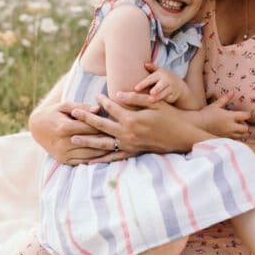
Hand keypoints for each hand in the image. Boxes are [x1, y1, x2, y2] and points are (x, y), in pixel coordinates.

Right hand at [30, 99, 112, 164]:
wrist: (36, 128)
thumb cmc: (53, 113)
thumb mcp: (64, 106)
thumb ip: (81, 107)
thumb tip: (99, 108)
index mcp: (64, 127)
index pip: (89, 127)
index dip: (104, 125)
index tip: (117, 123)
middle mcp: (64, 143)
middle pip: (92, 142)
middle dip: (108, 139)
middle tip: (124, 137)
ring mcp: (64, 154)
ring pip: (90, 154)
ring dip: (105, 151)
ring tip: (120, 147)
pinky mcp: (64, 161)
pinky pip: (84, 161)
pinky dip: (97, 159)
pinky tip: (108, 156)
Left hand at [71, 91, 191, 158]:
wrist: (182, 136)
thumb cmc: (170, 117)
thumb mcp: (154, 103)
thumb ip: (135, 98)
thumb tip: (117, 94)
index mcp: (132, 119)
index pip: (112, 108)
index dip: (102, 101)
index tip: (94, 95)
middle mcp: (128, 133)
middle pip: (101, 125)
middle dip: (85, 119)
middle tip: (72, 113)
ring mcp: (129, 145)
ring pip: (103, 144)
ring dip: (87, 141)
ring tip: (73, 138)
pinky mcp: (132, 153)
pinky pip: (113, 157)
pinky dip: (101, 159)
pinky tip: (89, 161)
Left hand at [134, 66, 188, 103]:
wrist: (178, 86)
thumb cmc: (163, 78)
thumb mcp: (159, 71)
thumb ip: (152, 68)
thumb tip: (145, 64)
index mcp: (161, 74)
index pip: (151, 79)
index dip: (143, 84)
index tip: (136, 89)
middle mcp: (167, 81)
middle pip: (160, 85)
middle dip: (156, 89)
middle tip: (150, 93)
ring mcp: (171, 89)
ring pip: (164, 93)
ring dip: (158, 97)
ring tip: (151, 100)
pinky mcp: (174, 96)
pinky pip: (168, 99)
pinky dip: (163, 101)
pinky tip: (156, 105)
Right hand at [199, 92, 251, 139]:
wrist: (197, 124)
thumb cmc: (206, 113)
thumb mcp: (216, 105)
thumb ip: (225, 99)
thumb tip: (232, 92)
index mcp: (229, 116)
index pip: (246, 116)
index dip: (247, 114)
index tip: (244, 113)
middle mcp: (230, 126)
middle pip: (246, 128)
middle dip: (245, 125)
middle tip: (240, 122)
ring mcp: (227, 134)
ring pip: (241, 136)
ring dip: (241, 132)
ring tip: (235, 128)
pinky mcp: (223, 139)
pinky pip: (234, 140)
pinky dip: (235, 137)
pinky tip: (230, 133)